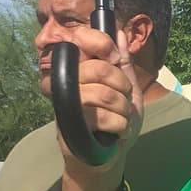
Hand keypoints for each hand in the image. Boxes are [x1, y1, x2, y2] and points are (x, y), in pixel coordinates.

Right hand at [55, 25, 144, 189]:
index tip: (114, 57)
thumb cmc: (114, 120)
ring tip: (122, 117)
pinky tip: (117, 130)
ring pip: (102, 93)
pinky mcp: (68, 126)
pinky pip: (100, 116)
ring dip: (123, 108)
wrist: (106, 157)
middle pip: (98, 69)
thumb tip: (120, 33)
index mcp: (78, 68)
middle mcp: (65, 82)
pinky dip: (119, 124)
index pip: (79, 39)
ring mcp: (64, 104)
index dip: (99, 42)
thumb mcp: (126, 89)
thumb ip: (122, 63)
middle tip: (123, 98)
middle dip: (122, 86)